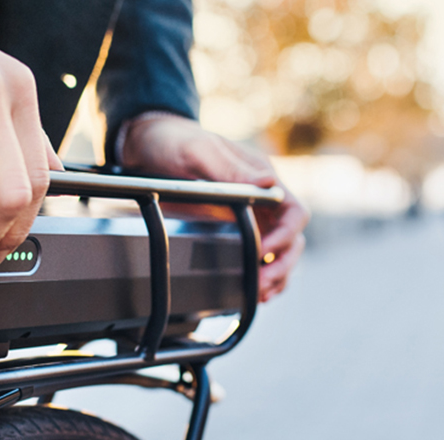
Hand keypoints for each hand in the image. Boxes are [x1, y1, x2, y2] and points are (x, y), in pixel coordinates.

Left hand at [120, 116, 307, 301]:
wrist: (149, 146)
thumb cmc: (175, 141)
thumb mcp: (199, 151)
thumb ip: (230, 168)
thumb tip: (268, 182)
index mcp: (262, 177)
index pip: (294, 212)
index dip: (286, 236)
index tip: (264, 252)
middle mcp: (262, 199)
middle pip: (292, 239)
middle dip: (282, 264)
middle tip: (261, 284)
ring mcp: (250, 216)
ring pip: (279, 253)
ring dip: (275, 276)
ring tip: (259, 294)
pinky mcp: (233, 229)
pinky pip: (257, 257)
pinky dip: (260, 275)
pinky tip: (252, 291)